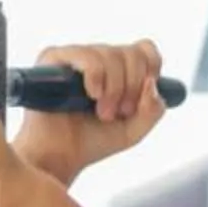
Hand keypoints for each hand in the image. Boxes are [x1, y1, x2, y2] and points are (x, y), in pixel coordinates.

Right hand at [12, 40, 169, 181]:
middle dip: (132, 87)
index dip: (151, 69)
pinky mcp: (54, 58)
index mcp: (119, 70)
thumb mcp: (134, 130)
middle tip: (118, 113)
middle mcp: (98, 58)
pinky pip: (87, 56)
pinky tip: (92, 95)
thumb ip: (153, 110)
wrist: (59, 156)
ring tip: (102, 113)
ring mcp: (76, 56)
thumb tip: (151, 83)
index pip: (145, 49)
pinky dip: (96, 77)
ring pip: (111, 55)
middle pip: (132, 53)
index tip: (142, 96)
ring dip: (114, 89)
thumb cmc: (91, 141)